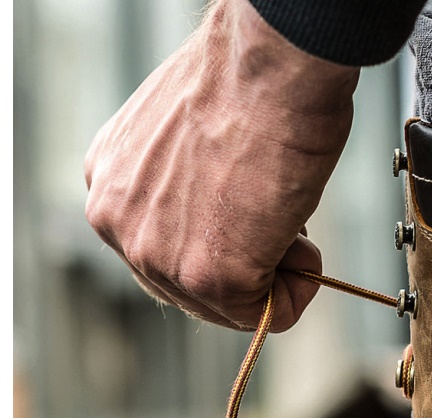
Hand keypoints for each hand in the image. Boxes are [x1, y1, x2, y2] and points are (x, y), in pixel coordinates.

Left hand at [84, 0, 359, 331]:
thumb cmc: (247, 87)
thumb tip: (230, 230)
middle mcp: (119, 225)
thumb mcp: (187, 145)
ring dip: (276, 275)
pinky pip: (269, 313)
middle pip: (195, 292)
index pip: (167, 257)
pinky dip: (299, 287)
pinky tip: (298, 234)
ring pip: (232, 306)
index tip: (254, 224)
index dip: (225, 249)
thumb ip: (187, 195)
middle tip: (279, 225)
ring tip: (286, 221)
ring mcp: (159, 256)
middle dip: (248, 268)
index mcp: (110, 187)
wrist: (270, 67)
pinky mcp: (210, 277)